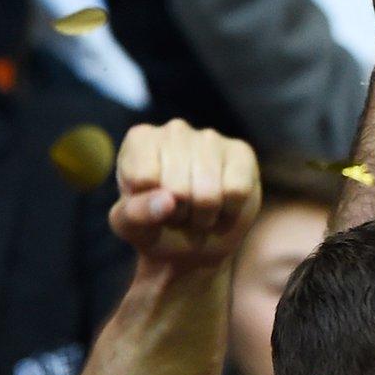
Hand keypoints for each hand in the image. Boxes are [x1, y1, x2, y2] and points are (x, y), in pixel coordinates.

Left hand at [109, 120, 260, 270]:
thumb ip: (135, 214)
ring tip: (199, 212)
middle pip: (177, 188)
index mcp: (140, 140)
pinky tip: (222, 206)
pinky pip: (237, 191)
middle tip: (179, 214)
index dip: (149, 205)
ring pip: (208, 193)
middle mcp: (175, 130)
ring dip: (204, 217)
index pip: (143, 178)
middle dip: (180, 214)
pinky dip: (229, 211)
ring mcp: (211, 138)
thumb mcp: (132, 228)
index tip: (152, 206)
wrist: (194, 243)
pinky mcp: (242, 152)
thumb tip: (168, 201)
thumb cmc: (156, 228)